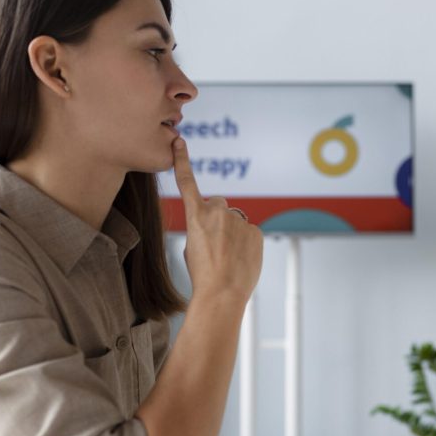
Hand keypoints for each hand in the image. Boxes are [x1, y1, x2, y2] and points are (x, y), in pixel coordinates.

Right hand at [173, 138, 261, 307]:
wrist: (222, 293)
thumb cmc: (203, 275)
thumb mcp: (192, 249)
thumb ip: (202, 229)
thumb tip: (217, 229)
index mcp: (195, 216)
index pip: (187, 183)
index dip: (182, 161)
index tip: (179, 142)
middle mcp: (217, 212)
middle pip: (218, 205)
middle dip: (218, 218)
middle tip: (217, 243)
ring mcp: (238, 220)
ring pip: (235, 222)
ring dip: (233, 233)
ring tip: (229, 257)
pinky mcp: (255, 230)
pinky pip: (250, 232)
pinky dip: (247, 243)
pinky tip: (242, 259)